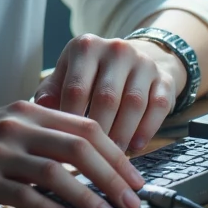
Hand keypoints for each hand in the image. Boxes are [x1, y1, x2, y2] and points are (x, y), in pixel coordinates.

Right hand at [0, 101, 145, 207]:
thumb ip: (36, 139)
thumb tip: (82, 164)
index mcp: (24, 111)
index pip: (85, 126)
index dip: (117, 152)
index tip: (136, 177)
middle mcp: (15, 126)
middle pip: (81, 145)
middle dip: (115, 174)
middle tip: (135, 199)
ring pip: (59, 171)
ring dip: (91, 195)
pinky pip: (26, 194)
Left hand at [33, 33, 183, 153]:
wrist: (135, 60)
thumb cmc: (91, 76)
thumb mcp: (66, 74)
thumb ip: (50, 92)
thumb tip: (42, 112)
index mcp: (85, 47)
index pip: (76, 88)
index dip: (70, 122)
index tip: (65, 148)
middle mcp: (115, 49)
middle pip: (106, 97)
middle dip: (98, 133)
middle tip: (90, 161)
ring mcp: (143, 62)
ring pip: (133, 103)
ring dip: (122, 134)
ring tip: (111, 159)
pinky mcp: (164, 79)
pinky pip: (158, 107)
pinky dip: (147, 130)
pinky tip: (135, 147)